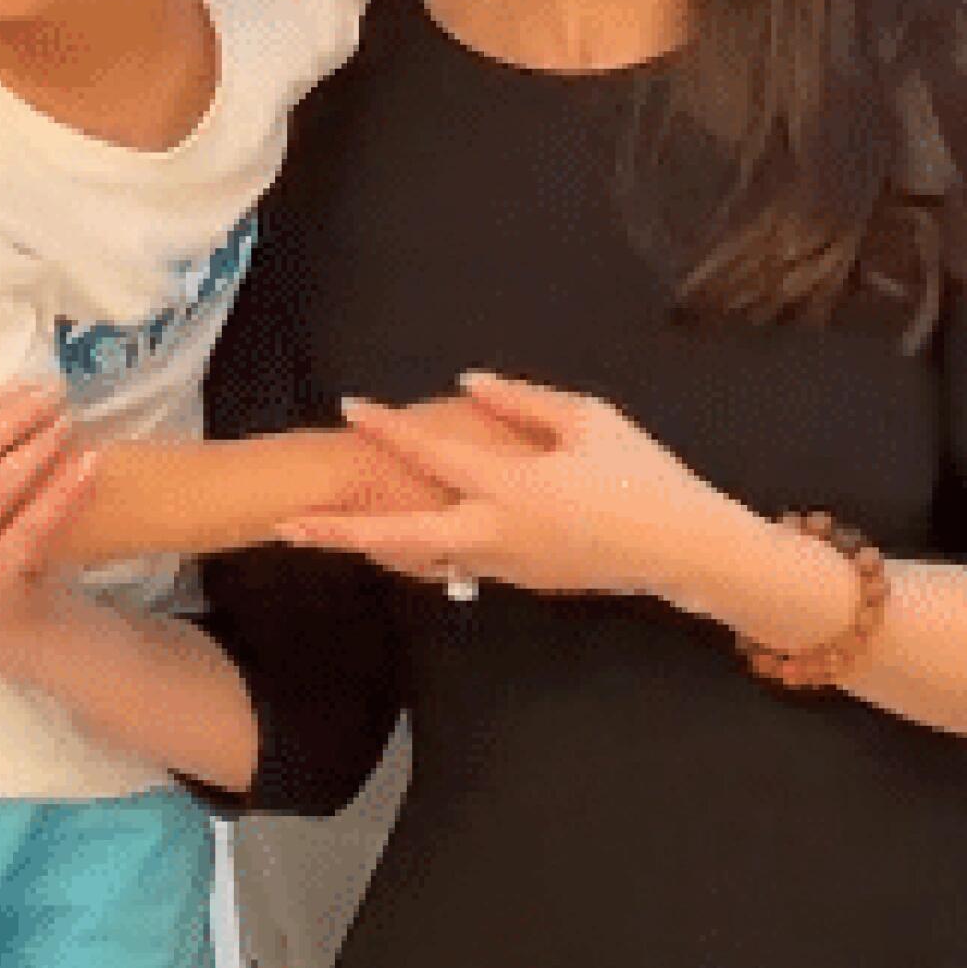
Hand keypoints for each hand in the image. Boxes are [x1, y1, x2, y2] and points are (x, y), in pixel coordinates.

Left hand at [279, 373, 722, 600]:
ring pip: (424, 560)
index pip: (434, 453)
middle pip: (399, 540)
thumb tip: (468, 385)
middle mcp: (495, 534)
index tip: (350, 404)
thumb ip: (522, 402)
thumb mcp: (587, 420)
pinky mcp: (520, 582)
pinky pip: (457, 564)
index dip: (388, 427)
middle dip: (339, 535)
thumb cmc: (639, 473)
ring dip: (374, 548)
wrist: (681, 549)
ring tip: (323, 535)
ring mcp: (505, 566)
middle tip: (286, 526)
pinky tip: (397, 542)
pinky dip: (420, 553)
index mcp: (513, 487)